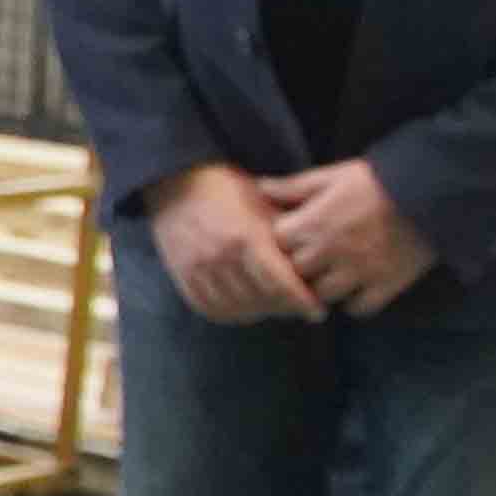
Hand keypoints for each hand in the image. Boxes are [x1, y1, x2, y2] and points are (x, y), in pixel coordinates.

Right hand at [142, 159, 320, 324]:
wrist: (177, 182)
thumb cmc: (230, 189)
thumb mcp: (265, 204)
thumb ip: (288, 236)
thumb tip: (318, 263)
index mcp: (244, 236)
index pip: (280, 284)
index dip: (303, 302)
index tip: (318, 311)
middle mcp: (218, 256)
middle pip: (260, 300)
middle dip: (284, 308)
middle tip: (300, 308)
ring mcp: (197, 268)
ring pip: (236, 309)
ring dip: (260, 312)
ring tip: (275, 307)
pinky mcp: (182, 275)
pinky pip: (210, 308)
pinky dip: (231, 313)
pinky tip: (246, 306)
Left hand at [257, 159, 436, 316]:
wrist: (432, 192)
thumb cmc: (378, 180)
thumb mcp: (332, 176)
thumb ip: (294, 187)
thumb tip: (260, 187)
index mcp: (314, 223)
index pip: (276, 244)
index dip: (281, 242)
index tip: (290, 238)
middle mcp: (331, 251)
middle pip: (296, 274)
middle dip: (298, 268)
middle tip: (308, 261)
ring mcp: (358, 271)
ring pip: (323, 296)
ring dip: (323, 289)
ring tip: (330, 277)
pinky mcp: (386, 284)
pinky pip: (359, 308)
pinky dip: (354, 304)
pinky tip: (357, 290)